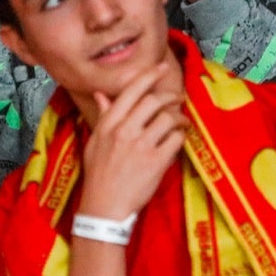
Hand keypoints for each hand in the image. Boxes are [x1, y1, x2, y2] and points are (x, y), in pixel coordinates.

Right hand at [78, 58, 188, 219]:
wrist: (105, 207)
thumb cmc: (98, 176)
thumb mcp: (94, 143)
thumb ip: (103, 117)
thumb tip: (102, 95)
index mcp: (109, 124)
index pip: (131, 91)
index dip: (149, 75)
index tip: (160, 67)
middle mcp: (124, 131)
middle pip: (153, 101)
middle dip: (169, 96)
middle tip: (177, 99)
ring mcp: (141, 146)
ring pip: (168, 118)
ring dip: (179, 117)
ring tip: (181, 122)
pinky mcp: (156, 162)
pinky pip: (176, 139)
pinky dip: (181, 136)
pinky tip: (180, 139)